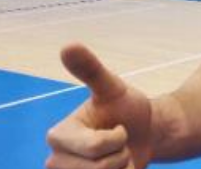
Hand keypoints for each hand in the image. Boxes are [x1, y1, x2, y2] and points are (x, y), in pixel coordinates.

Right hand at [46, 44, 153, 168]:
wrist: (145, 134)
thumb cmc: (125, 108)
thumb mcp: (113, 87)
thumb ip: (91, 70)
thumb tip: (68, 45)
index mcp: (57, 135)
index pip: (95, 147)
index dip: (117, 137)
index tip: (118, 127)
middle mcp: (55, 161)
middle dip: (121, 155)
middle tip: (120, 143)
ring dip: (123, 168)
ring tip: (120, 156)